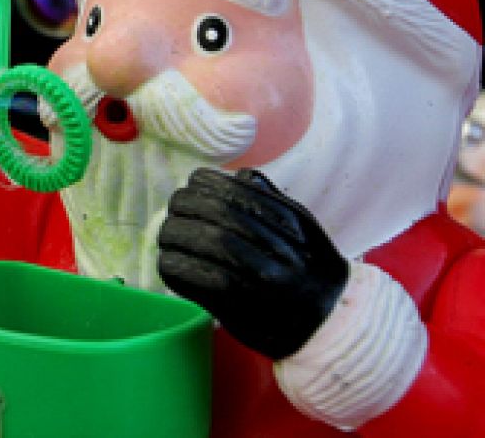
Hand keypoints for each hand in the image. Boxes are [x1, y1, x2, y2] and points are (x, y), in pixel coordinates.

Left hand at [157, 168, 348, 359]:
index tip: (193, 189)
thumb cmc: (313, 272)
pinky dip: (173, 264)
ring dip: (172, 233)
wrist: (330, 325)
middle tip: (175, 212)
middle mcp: (275, 248)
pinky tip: (172, 262)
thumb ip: (271, 199)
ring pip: (198, 240)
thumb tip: (237, 175)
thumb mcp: (304, 227)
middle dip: (182, 206)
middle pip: (211, 212)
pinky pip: (192, 276)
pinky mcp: (236, 305)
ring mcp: (256, 277)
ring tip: (170, 237)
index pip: (231, 190)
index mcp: (289, 223)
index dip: (202, 185)